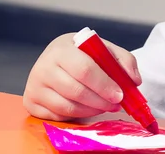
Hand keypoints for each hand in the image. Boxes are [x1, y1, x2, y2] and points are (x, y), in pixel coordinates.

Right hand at [23, 33, 141, 120]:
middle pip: (76, 90)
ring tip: (106, 106)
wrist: (57, 59)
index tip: (120, 94)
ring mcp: (34, 86)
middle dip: (101, 101)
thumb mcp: (103, 49)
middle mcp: (43, 66)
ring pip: (68, 106)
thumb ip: (123, 60)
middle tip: (116, 104)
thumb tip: (134, 80)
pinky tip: (90, 109)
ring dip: (92, 110)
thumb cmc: (83, 54)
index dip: (104, 84)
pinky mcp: (30, 103)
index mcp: (62, 49)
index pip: (84, 69)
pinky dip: (78, 116)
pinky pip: (59, 116)